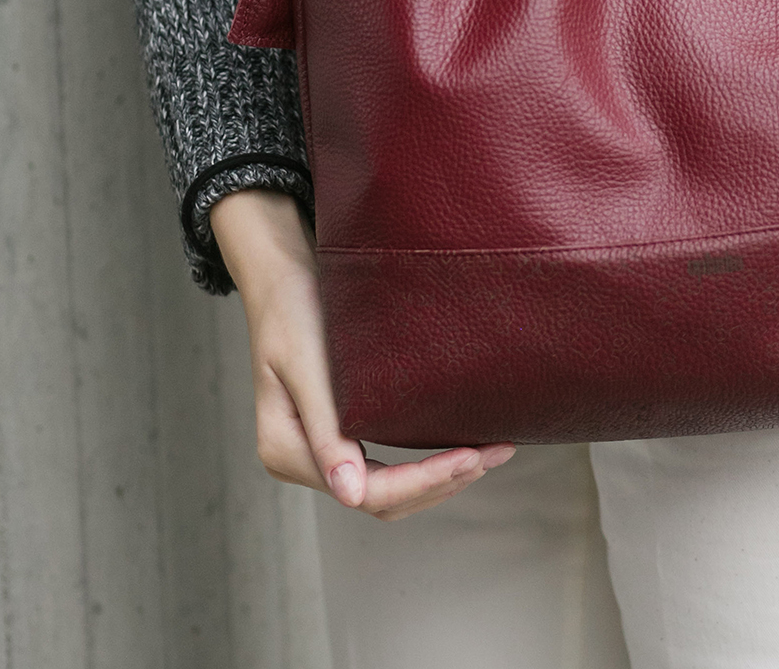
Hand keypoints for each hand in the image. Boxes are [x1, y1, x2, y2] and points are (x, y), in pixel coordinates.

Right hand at [210, 190, 514, 519]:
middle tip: (496, 452)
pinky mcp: (337, 435)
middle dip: (441, 482)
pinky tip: (459, 447)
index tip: (471, 458)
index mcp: (285, 451)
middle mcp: (300, 461)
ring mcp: (319, 452)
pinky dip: (423, 466)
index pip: (367, 491)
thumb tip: (349, 496)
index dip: (422, 480)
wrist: (282, 278)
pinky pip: (384, 467)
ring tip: (490, 453)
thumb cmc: (294, 311)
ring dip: (438, 480)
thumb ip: (327, 432)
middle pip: (381, 499)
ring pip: (387, 492)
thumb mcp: (308, 366)